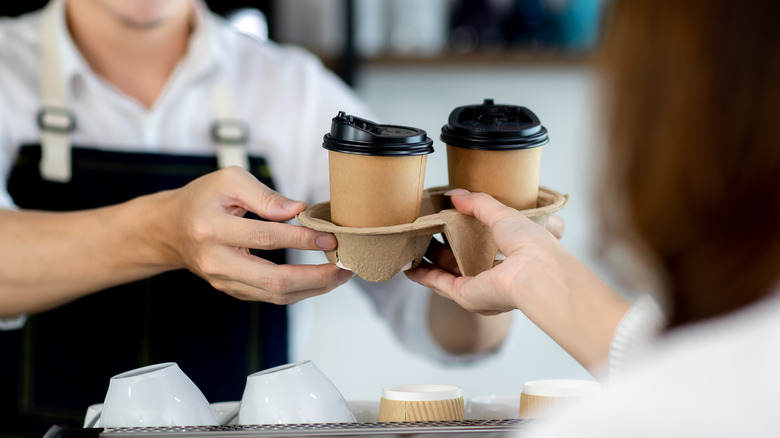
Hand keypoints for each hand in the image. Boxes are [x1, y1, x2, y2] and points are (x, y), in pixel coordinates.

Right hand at [158, 166, 350, 303]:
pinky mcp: (232, 290)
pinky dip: (299, 291)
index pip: (265, 238)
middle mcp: (216, 261)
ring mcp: (224, 281)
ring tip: (340, 275)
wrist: (170, 228)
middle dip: (315, 277)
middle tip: (343, 267)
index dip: (301, 238)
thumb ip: (265, 196)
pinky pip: (270, 296)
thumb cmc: (202, 199)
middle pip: (273, 280)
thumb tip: (298, 211)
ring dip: (313, 288)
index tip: (329, 236)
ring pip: (275, 295)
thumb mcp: (229, 181)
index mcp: (211, 229)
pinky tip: (319, 279)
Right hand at [406, 189, 567, 314]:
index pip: (483, 248)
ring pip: (448, 274)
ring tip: (413, 247)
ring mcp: (479, 288)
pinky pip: (439, 284)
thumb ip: (479, 204)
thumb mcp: (503, 214)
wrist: (536, 273)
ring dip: (430, 263)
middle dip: (443, 250)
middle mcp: (494, 278)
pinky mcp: (465, 295)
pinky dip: (424, 276)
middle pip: (461, 263)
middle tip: (426, 233)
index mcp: (510, 259)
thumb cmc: (532, 245)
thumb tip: (456, 194)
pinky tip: (411, 268)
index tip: (448, 222)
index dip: (465, 236)